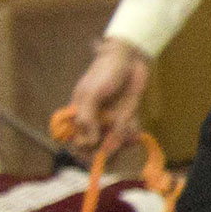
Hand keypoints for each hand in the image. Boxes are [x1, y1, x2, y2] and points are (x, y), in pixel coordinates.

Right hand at [65, 38, 150, 154]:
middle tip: (115, 143)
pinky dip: (133, 132)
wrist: (129, 60)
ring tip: (126, 125)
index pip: (76, 143)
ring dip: (122, 140)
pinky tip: (134, 125)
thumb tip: (89, 142)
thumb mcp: (91, 94)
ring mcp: (110, 121)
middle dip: (107, 150)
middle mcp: (93, 122)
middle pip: (96, 148)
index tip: (94, 150)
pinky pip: (129, 134)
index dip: (83, 152)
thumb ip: (86, 118)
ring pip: (115, 143)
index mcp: (78, 116)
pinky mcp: (127, 117)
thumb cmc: (104, 73)